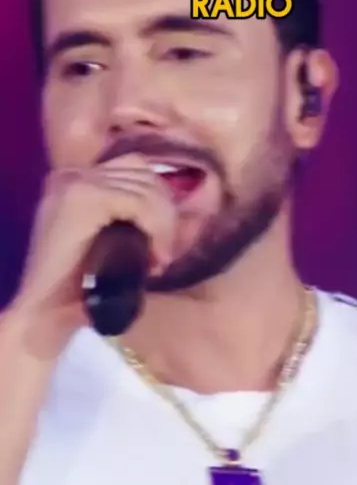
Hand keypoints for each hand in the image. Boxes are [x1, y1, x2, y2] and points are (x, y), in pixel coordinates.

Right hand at [11, 154, 175, 335]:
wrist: (46, 314)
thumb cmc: (80, 289)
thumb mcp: (111, 243)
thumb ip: (133, 221)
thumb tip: (183, 215)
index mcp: (76, 180)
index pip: (136, 170)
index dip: (159, 206)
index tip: (162, 248)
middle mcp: (73, 175)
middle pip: (144, 174)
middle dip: (165, 216)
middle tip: (162, 258)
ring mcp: (76, 183)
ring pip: (146, 188)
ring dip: (163, 227)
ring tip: (158, 262)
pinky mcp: (83, 199)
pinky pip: (139, 203)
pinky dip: (156, 230)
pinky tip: (154, 259)